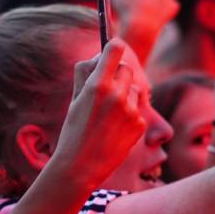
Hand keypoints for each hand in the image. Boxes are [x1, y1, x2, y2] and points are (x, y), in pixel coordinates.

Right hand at [48, 39, 147, 188]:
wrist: (81, 167)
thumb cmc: (74, 132)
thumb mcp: (75, 100)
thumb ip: (84, 75)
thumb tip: (97, 57)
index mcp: (97, 85)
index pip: (114, 49)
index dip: (114, 47)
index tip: (113, 48)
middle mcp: (117, 95)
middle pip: (127, 69)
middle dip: (118, 75)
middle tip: (107, 88)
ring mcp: (131, 110)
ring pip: (135, 90)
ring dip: (126, 96)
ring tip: (109, 115)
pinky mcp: (140, 125)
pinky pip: (138, 110)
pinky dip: (130, 116)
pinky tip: (115, 130)